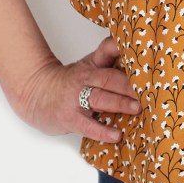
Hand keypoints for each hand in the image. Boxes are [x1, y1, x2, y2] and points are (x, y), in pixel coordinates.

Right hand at [10, 36, 140, 143]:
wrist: (35, 92)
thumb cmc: (69, 81)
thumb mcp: (88, 66)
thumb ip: (110, 63)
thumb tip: (140, 64)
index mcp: (92, 64)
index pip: (108, 50)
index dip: (122, 48)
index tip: (142, 52)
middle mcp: (85, 78)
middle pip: (109, 78)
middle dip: (129, 85)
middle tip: (148, 90)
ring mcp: (76, 98)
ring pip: (100, 98)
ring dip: (120, 103)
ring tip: (137, 108)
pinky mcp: (70, 117)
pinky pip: (88, 125)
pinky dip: (103, 131)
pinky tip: (116, 135)